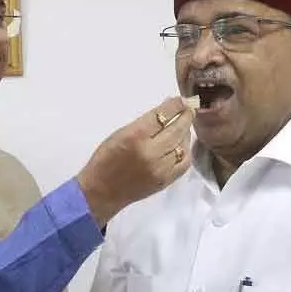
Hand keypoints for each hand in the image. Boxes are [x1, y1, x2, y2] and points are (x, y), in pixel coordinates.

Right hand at [77, 96, 194, 225]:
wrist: (102, 191)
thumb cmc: (105, 159)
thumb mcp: (120, 134)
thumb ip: (143, 124)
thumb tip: (164, 112)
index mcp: (135, 136)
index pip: (161, 116)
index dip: (175, 106)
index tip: (181, 100)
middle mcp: (150, 152)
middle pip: (176, 130)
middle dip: (186, 116)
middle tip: (189, 109)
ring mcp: (160, 169)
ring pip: (183, 146)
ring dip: (186, 133)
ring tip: (184, 126)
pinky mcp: (165, 181)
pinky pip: (184, 163)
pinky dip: (186, 151)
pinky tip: (183, 145)